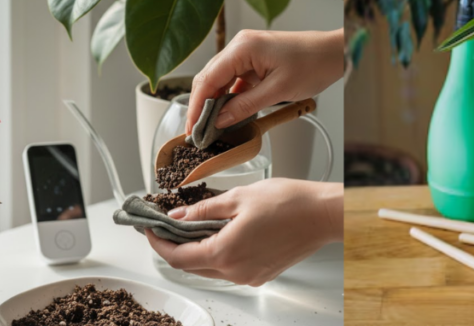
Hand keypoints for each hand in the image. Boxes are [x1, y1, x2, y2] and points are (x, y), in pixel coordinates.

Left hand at [146, 179, 342, 285]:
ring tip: (193, 225)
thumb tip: (179, 216)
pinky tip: (220, 232)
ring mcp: (249, 275)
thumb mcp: (239, 197)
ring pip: (210, 268)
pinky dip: (218, 252)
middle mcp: (235, 271)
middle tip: (167, 224)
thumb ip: (203, 210)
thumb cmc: (289, 203)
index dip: (158, 243)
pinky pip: (230, 267)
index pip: (178, 257)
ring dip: (197, 249)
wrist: (323, 215)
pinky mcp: (262, 273)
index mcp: (225, 253)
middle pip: (192, 266)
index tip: (150, 229)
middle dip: (175, 246)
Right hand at [185, 29, 342, 132]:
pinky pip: (235, 80)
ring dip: (216, 102)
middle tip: (198, 132)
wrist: (334, 52)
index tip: (191, 127)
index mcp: (242, 47)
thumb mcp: (278, 90)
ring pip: (221, 80)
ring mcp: (247, 52)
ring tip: (211, 127)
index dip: (196, 105)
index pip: (208, 78)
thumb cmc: (313, 63)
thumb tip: (220, 120)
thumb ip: (246, 105)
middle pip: (210, 78)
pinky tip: (229, 114)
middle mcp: (240, 46)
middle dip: (202, 105)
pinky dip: (230, 97)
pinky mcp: (255, 60)